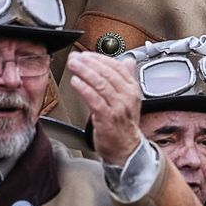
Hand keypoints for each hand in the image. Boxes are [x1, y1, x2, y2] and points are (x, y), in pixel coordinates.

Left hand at [66, 50, 142, 164]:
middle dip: (89, 62)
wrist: (126, 150)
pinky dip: (84, 88)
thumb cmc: (124, 126)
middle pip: (107, 73)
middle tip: (75, 58)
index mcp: (132, 89)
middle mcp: (127, 96)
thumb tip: (128, 60)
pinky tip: (76, 82)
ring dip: (84, 72)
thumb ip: (126, 79)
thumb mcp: (130, 99)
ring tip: (73, 66)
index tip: (85, 54)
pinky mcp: (107, 117)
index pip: (116, 66)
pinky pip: (94, 99)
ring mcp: (118, 107)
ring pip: (100, 83)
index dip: (99, 58)